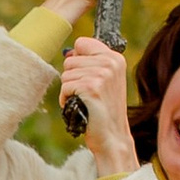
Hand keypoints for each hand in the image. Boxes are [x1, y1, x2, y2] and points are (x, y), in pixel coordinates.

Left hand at [58, 38, 134, 178]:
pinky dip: (66, 99)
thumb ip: (91, 62)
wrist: (112, 136)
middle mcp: (110, 63)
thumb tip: (68, 53)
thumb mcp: (105, 80)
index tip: (86, 76)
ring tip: (84, 101)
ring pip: (65, 74)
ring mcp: (101, 74)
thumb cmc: (104, 110)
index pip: (82, 43)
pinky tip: (79, 107)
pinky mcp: (91, 87)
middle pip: (70, 60)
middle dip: (72, 78)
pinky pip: (65, 87)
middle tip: (87, 94)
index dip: (77, 60)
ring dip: (69, 90)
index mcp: (115, 58)